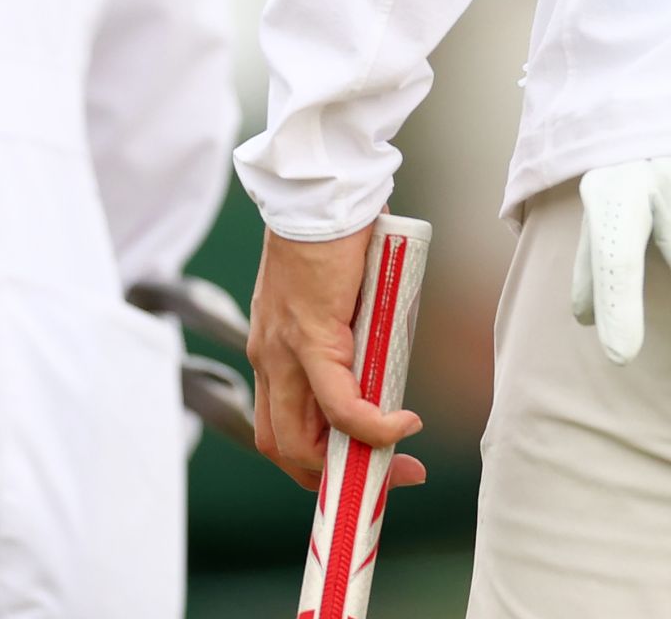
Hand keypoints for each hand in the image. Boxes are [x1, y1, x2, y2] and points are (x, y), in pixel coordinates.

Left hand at [245, 221, 429, 493]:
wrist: (322, 194)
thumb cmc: (333, 234)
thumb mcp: (336, 301)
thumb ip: (350, 334)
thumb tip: (384, 356)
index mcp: (271, 351)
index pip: (280, 429)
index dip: (318, 462)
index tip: (363, 470)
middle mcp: (268, 358)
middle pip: (284, 446)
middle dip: (337, 477)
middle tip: (388, 476)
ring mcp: (283, 350)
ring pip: (302, 438)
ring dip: (355, 460)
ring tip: (400, 458)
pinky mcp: (311, 336)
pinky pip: (339, 402)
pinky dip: (371, 424)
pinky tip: (402, 424)